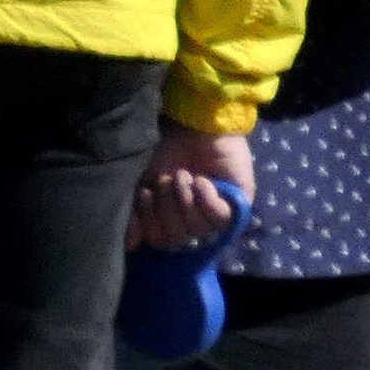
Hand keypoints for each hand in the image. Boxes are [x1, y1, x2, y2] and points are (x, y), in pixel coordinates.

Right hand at [130, 126, 251, 249]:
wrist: (189, 124)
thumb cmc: (164, 150)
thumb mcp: (142, 182)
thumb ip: (136, 215)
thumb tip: (131, 245)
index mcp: (170, 217)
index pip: (159, 240)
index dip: (150, 222)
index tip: (145, 192)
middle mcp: (193, 219)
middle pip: (178, 238)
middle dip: (168, 207)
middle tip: (167, 179)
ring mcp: (216, 213)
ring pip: (198, 229)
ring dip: (185, 199)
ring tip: (184, 175)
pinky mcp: (237, 203)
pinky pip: (220, 218)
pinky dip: (206, 200)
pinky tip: (201, 181)